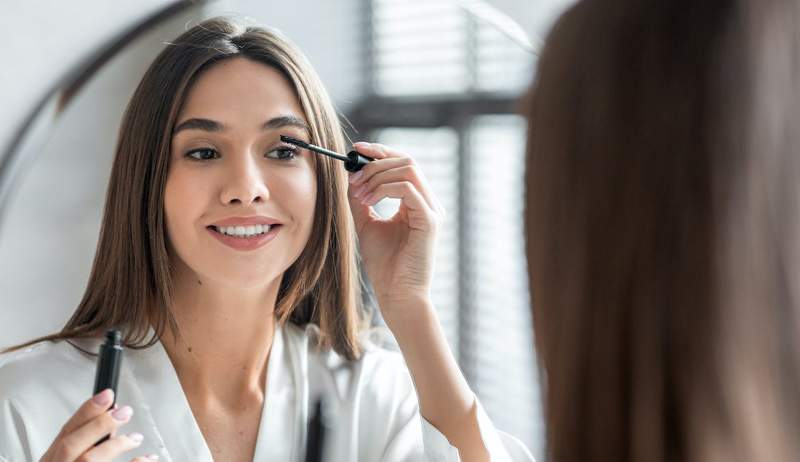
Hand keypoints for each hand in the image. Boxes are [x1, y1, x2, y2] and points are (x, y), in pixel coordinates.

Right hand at [40, 388, 157, 461]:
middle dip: (99, 426)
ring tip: (136, 437)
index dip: (86, 411)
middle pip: (73, 446)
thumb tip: (111, 418)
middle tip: (125, 411)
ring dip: (115, 446)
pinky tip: (147, 460)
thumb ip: (83, 443)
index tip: (107, 394)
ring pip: (89, 461)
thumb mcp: (65, 461)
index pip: (66, 432)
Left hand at [346, 142, 444, 321]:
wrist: (396, 295)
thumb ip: (361, 199)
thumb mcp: (367, 224)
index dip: (380, 152)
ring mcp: (431, 210)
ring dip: (377, 175)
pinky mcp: (429, 221)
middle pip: (407, 160)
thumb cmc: (385, 266)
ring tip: (359, 193)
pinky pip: (407, 189)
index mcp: (416, 202)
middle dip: (376, 163)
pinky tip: (368, 202)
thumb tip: (351, 175)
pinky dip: (383, 189)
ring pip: (408, 169)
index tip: (355, 149)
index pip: (403, 163)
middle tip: (353, 176)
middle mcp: (428, 202)